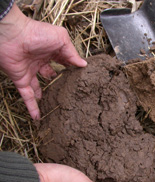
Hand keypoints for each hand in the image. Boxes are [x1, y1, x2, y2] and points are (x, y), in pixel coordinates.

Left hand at [0, 4, 86, 119]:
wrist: (12, 35)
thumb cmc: (37, 33)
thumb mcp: (61, 39)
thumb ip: (72, 53)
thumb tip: (83, 65)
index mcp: (51, 51)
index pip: (64, 62)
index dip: (71, 69)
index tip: (81, 78)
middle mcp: (41, 61)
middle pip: (52, 74)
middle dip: (59, 81)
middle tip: (70, 91)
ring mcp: (30, 72)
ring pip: (39, 87)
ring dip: (46, 94)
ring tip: (55, 103)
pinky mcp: (22, 80)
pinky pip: (27, 96)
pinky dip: (32, 107)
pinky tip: (38, 117)